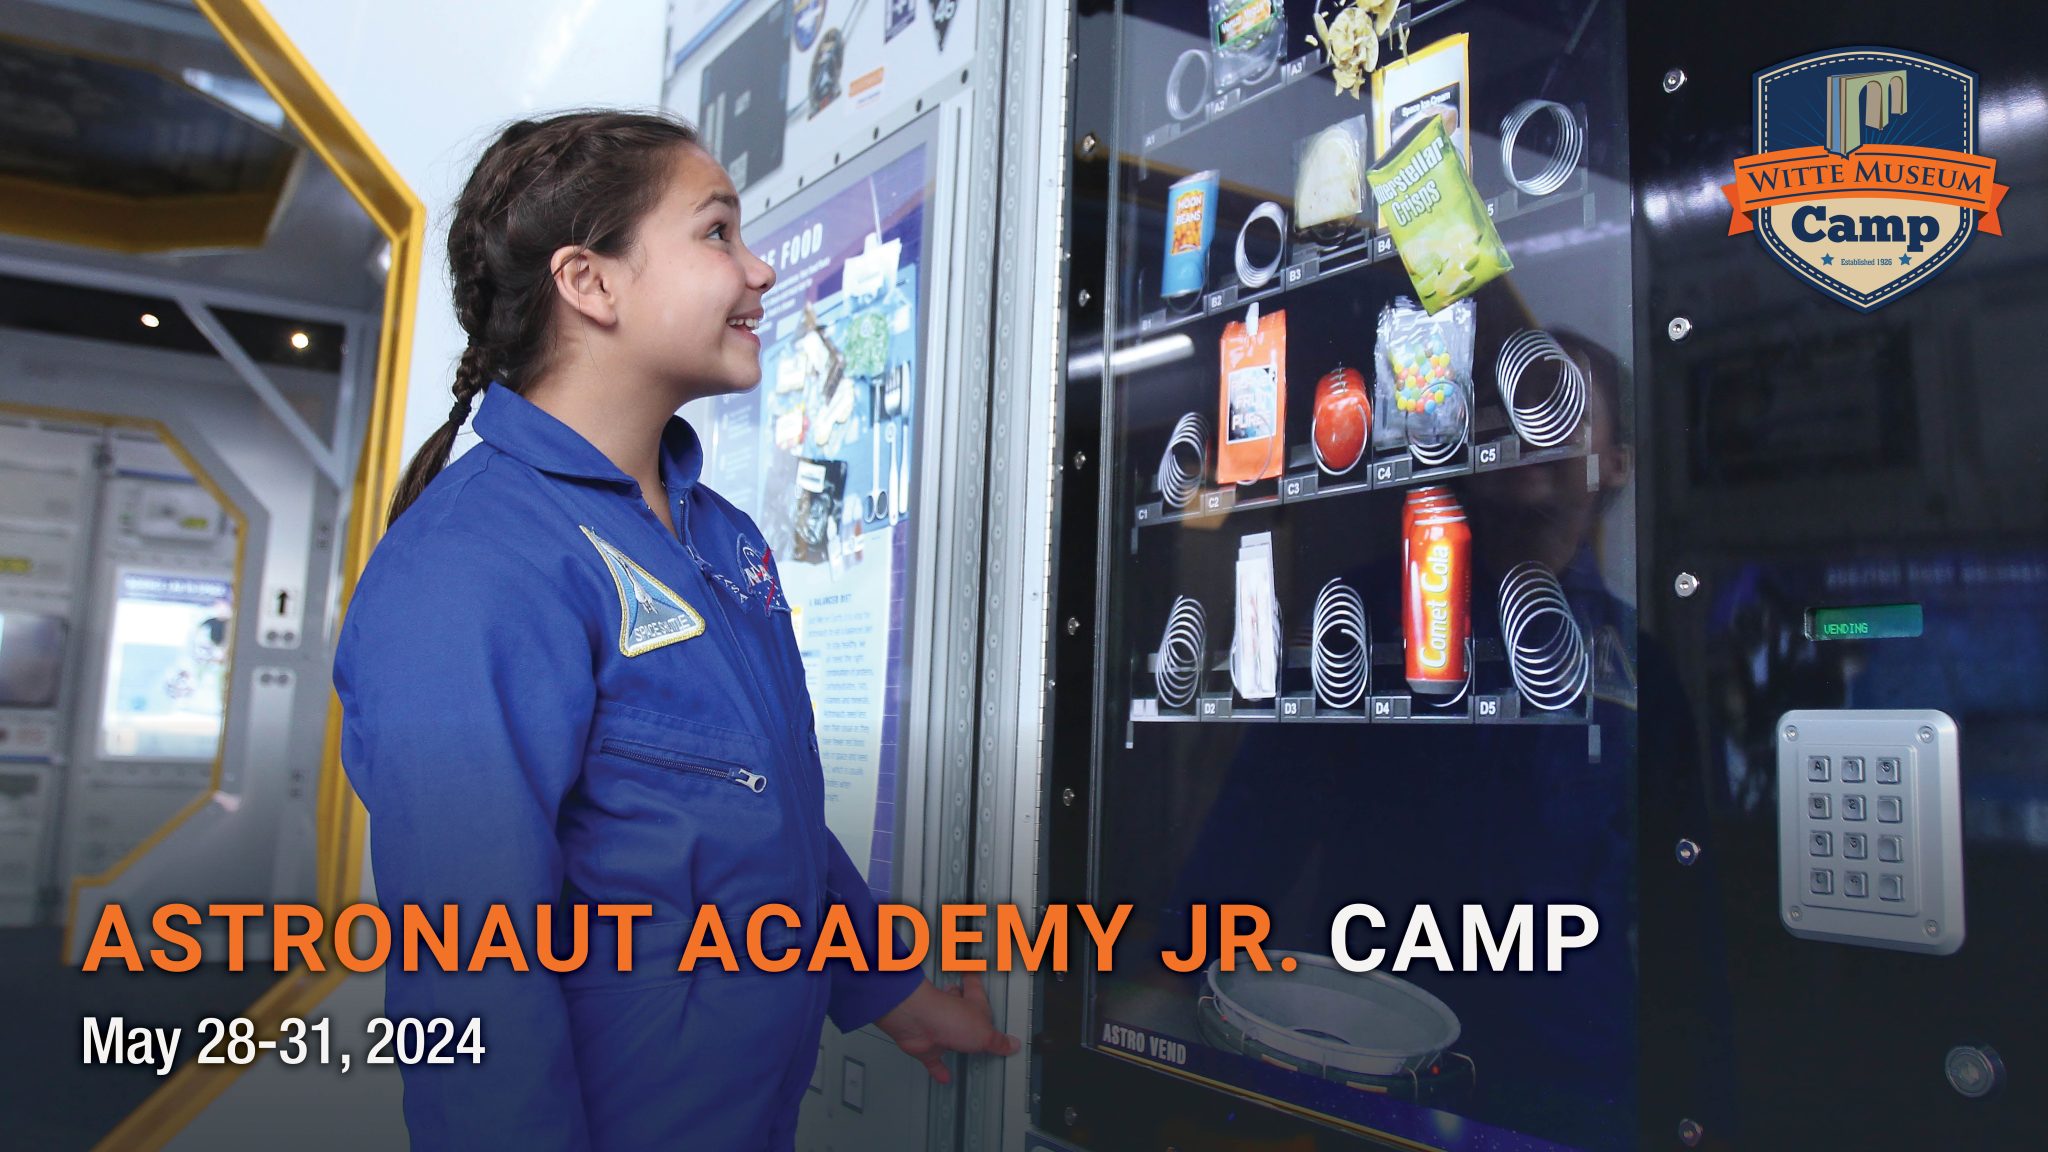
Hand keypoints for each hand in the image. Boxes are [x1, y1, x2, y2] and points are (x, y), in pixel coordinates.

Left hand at [874, 974, 1021, 1083]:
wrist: (916, 1024)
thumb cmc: (947, 1018)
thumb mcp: (985, 1034)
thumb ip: (998, 1042)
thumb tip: (1012, 1044)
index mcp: (971, 1005)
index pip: (975, 986)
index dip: (975, 978)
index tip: (975, 971)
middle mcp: (953, 1013)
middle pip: (959, 1004)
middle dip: (962, 1003)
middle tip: (968, 1005)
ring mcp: (938, 1028)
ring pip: (946, 1030)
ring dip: (951, 1035)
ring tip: (958, 1042)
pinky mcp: (927, 1045)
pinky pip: (933, 1060)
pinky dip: (938, 1069)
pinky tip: (944, 1076)